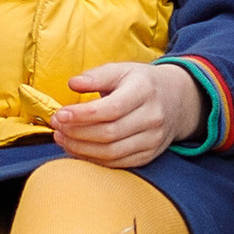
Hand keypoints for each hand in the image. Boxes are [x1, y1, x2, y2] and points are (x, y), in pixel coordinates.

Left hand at [51, 60, 201, 168]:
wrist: (177, 100)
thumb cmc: (141, 83)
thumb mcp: (123, 70)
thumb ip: (97, 76)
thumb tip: (73, 84)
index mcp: (144, 91)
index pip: (111, 108)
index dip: (82, 115)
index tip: (59, 115)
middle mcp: (152, 117)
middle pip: (109, 133)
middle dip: (77, 133)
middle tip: (56, 127)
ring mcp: (152, 140)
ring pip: (112, 152)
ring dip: (81, 149)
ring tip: (62, 138)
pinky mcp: (148, 155)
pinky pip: (117, 163)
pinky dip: (94, 159)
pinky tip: (77, 149)